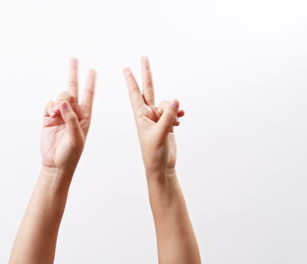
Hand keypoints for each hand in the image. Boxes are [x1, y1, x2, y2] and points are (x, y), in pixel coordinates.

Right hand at [41, 58, 95, 175]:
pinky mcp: (48, 118)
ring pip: (60, 97)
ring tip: (56, 113)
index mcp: (84, 116)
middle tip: (73, 59)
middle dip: (73, 74)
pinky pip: (49, 104)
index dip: (90, 82)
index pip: (88, 95)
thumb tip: (63, 102)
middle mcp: (72, 112)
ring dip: (58, 101)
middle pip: (73, 89)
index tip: (92, 70)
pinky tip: (51, 114)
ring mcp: (60, 115)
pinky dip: (49, 106)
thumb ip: (71, 119)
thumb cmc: (71, 154)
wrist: (56, 165)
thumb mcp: (76, 138)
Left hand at [123, 57, 184, 180]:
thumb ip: (168, 116)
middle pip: (148, 90)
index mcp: (141, 115)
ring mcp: (158, 118)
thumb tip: (175, 99)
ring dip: (172, 110)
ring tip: (175, 122)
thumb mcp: (160, 134)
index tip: (126, 68)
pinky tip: (180, 120)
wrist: (161, 166)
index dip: (132, 80)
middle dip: (146, 74)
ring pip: (167, 104)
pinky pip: (173, 112)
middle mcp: (148, 114)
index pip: (135, 94)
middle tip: (143, 58)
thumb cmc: (154, 153)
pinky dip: (177, 114)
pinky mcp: (166, 124)